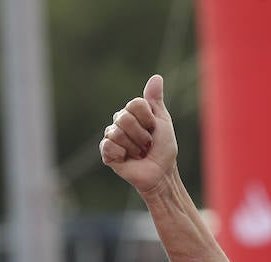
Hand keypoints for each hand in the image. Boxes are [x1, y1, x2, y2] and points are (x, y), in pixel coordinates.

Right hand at [100, 74, 179, 196]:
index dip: (148, 119)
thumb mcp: (163, 122)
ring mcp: (112, 137)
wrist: (161, 174)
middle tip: (147, 145)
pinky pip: (109, 146)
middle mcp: (119, 122)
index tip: (154, 129)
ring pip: (118, 132)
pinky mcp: (107, 152)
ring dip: (135, 147)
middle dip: (141, 135)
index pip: (135, 104)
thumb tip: (156, 77)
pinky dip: (123, 154)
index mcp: (132, 113)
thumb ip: (156, 100)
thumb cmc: (163, 150)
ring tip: (139, 154)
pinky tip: (127, 159)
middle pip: (125, 117)